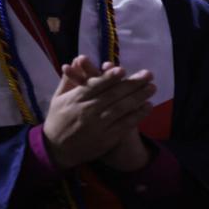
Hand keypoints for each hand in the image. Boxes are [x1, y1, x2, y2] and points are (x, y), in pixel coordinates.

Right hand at [42, 57, 156, 168]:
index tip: (123, 69)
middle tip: (148, 74)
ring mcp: (98, 125)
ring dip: (138, 97)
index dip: (109, 77)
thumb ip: (69, 80)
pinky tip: (148, 106)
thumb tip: (77, 60)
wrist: (57, 149)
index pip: (94, 85)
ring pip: (121, 108)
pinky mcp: (107, 138)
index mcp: (75, 99)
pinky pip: (125, 124)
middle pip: (113, 95)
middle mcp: (87, 111)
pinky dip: (137, 115)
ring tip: (152, 88)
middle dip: (132, 84)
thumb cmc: (58, 119)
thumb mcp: (58, 98)